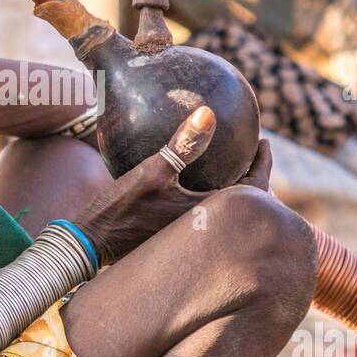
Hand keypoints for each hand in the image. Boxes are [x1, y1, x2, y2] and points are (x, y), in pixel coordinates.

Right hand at [73, 107, 273, 264]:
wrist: (91, 243)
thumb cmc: (121, 208)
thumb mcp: (151, 171)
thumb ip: (182, 145)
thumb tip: (208, 113)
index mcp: (210, 214)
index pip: (252, 190)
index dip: (263, 165)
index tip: (265, 144)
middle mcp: (207, 232)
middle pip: (246, 208)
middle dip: (256, 184)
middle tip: (256, 159)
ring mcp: (192, 240)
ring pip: (227, 216)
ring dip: (236, 197)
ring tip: (235, 173)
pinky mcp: (177, 243)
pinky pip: (207, 221)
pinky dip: (213, 204)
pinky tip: (198, 189)